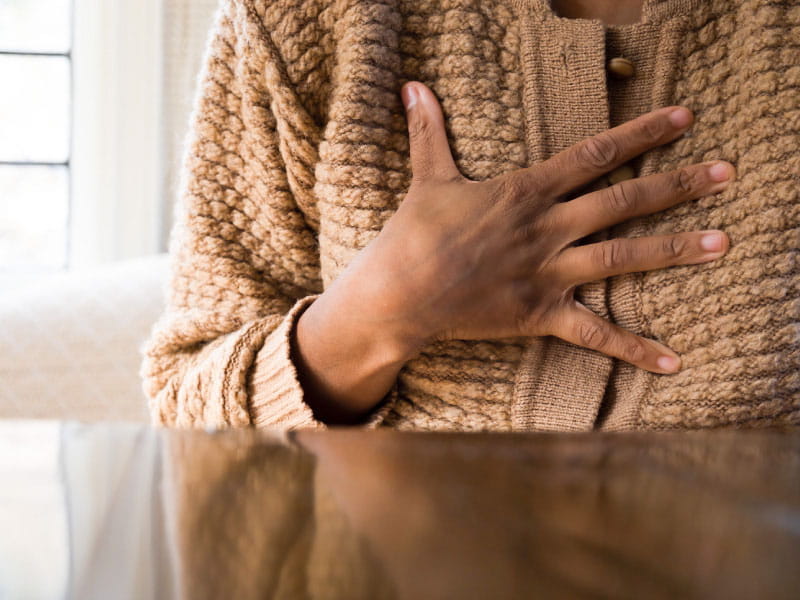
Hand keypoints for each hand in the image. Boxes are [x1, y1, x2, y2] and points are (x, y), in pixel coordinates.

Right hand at [337, 81, 733, 374]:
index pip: (595, 154)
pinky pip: (595, 333)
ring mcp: (548, 273)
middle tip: (726, 173)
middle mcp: (547, 229)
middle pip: (623, 201)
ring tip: (721, 243)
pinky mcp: (541, 314)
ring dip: (674, 249)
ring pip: (622, 257)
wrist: (400, 294)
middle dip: (676, 185)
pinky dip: (634, 348)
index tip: (683, 119)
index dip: (642, 133)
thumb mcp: (428, 176)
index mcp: (526, 192)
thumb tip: (412, 86)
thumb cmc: (413, 234)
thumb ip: (430, 130)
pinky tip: (672, 360)